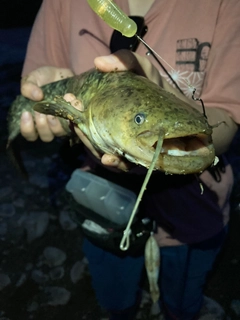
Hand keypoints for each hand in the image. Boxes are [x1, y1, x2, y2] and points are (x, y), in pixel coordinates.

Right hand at [20, 66, 73, 141]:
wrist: (62, 74)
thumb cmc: (44, 79)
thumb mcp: (32, 79)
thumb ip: (28, 87)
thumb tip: (37, 96)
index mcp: (35, 121)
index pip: (30, 134)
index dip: (27, 128)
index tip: (26, 113)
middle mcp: (49, 127)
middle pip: (46, 137)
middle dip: (43, 125)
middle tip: (42, 112)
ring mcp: (63, 125)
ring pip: (60, 132)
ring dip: (58, 122)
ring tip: (57, 107)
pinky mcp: (75, 119)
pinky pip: (76, 122)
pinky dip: (75, 112)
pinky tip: (72, 101)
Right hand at [67, 50, 161, 169]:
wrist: (182, 110)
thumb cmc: (157, 88)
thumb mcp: (142, 69)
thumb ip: (125, 61)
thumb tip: (98, 62)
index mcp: (106, 110)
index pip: (83, 114)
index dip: (74, 112)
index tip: (70, 107)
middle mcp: (109, 128)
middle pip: (89, 136)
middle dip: (84, 136)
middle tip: (82, 131)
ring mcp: (121, 143)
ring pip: (101, 152)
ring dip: (97, 153)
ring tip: (103, 153)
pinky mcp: (133, 156)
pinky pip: (119, 164)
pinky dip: (115, 163)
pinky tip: (112, 159)